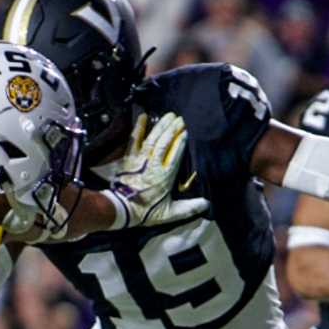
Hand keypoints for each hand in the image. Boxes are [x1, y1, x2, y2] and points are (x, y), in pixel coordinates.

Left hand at [101, 112, 200, 229]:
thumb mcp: (169, 213)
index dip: (180, 142)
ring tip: (169, 115)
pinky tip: (143, 116)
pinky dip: (138, 128)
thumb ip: (188, 208)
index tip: (186, 132)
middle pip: (164, 143)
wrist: (122, 209)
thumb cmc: (146, 211)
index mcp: (165, 176)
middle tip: (180, 118)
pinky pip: (134, 140)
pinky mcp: (129, 158)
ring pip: (152, 139)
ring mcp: (140, 159)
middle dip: (172, 129)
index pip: (175, 155)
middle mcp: (153, 164)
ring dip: (160, 126)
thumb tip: (206, 204)